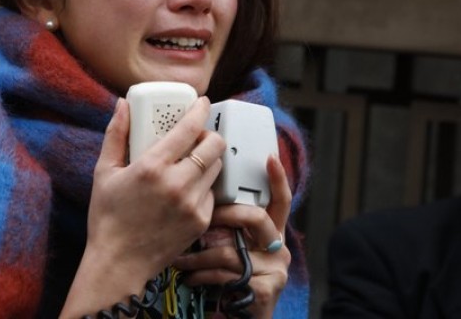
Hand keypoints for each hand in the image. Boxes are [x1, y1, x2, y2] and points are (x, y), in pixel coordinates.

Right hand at [60, 97, 225, 317]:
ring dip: (209, 160)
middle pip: (214, 146)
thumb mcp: (104, 172)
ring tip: (192, 162)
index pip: (189, 129)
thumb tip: (123, 104)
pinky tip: (187, 190)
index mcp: (152, 167)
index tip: (202, 102)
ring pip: (217, 168)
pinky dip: (204, 187)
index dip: (200, 110)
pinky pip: (212, 194)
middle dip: (210, 135)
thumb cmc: (107, 217)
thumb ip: (116, 134)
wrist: (118, 264)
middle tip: (198, 136)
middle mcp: (177, 184)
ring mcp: (192, 205)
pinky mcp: (201, 222)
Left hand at [172, 155, 292, 318]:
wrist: (237, 317)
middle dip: (223, 215)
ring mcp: (275, 268)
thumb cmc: (228, 278)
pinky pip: (227, 274)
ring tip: (181, 259)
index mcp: (271, 231)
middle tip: (200, 221)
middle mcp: (278, 246)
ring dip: (199, 255)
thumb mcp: (229, 246)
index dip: (278, 178)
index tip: (269, 157)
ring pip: (231, 250)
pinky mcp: (266, 289)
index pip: (280, 200)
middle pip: (255, 217)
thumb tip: (202, 197)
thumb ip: (225, 225)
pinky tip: (190, 278)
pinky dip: (203, 275)